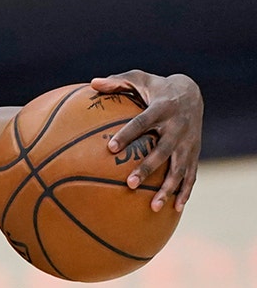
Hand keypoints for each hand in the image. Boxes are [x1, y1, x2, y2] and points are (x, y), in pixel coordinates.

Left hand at [91, 71, 201, 211]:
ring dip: (168, 188)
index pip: (141, 123)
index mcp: (161, 109)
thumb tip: (92, 82)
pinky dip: (185, 191)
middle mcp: (177, 127)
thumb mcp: (139, 79)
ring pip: (179, 169)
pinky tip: (175, 208)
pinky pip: (191, 175)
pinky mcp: (195, 152)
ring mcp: (188, 142)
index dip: (127, 135)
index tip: (110, 148)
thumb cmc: (156, 88)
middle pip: (162, 151)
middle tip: (129, 184)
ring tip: (154, 207)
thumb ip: (117, 81)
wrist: (193, 92)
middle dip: (147, 168)